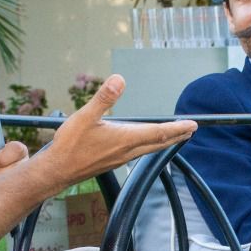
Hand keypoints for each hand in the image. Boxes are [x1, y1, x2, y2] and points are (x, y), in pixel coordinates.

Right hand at [45, 74, 196, 186]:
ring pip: (150, 148)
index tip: (193, 124)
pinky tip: (146, 142)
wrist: (57, 171)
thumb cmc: (70, 145)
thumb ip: (103, 98)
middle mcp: (127, 150)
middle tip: (191, 130)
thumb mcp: (84, 116)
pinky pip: (139, 152)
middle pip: (159, 143)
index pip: (158, 132)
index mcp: (125, 139)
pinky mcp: (114, 160)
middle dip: (176, 136)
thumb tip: (119, 79)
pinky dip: (150, 145)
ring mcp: (121, 157)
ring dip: (165, 141)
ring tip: (175, 135)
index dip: (177, 128)